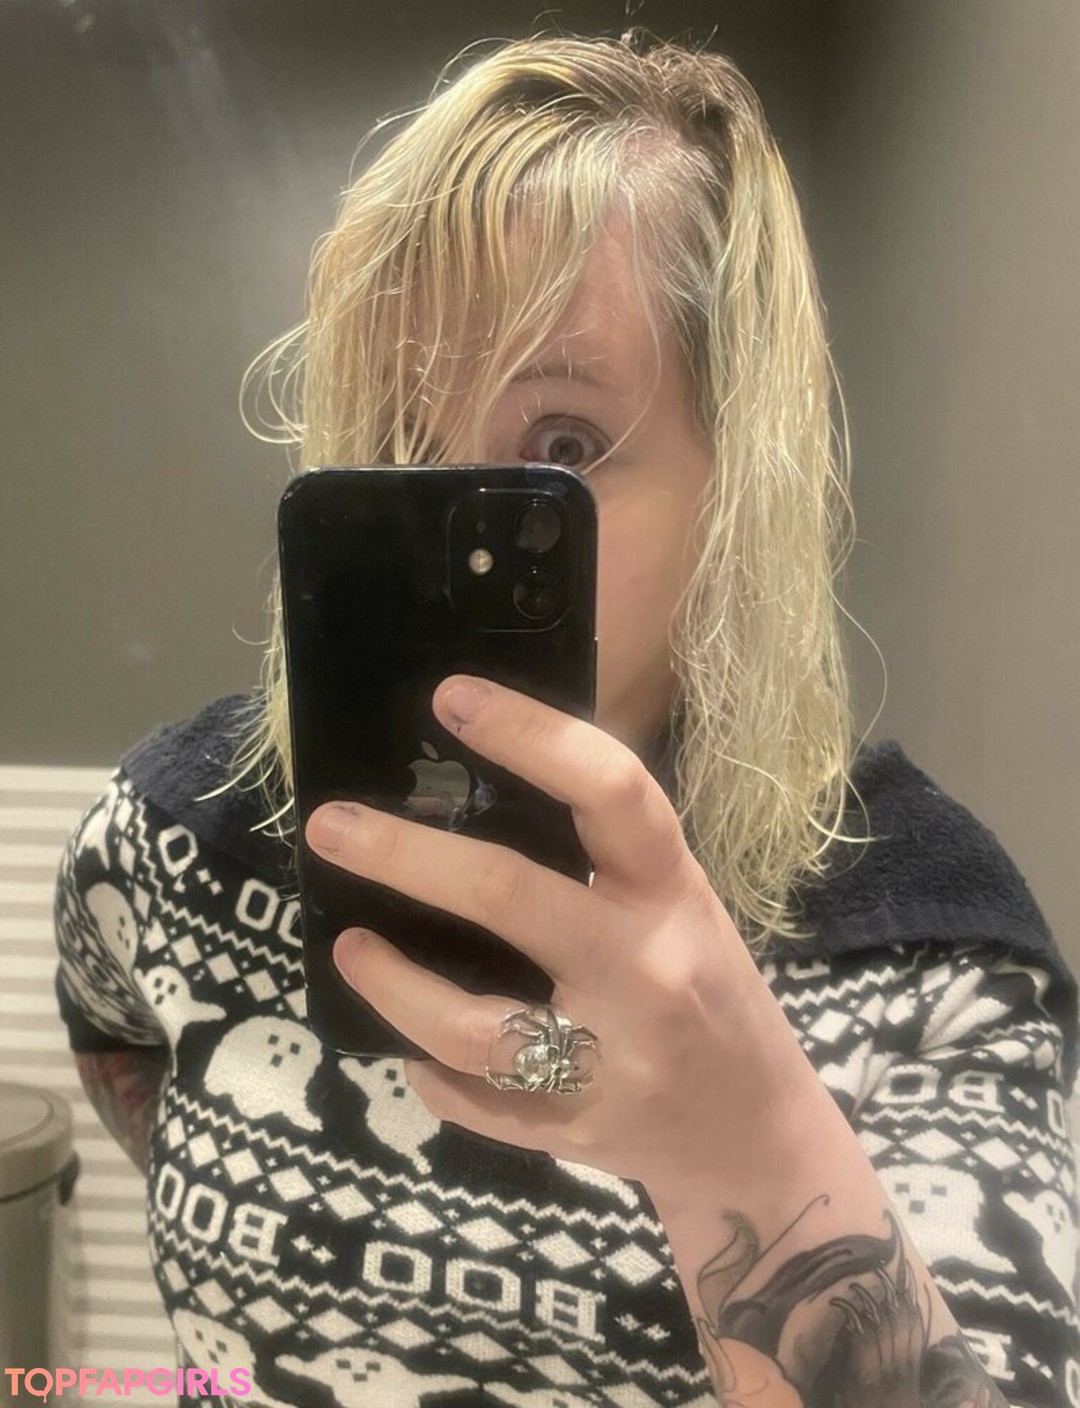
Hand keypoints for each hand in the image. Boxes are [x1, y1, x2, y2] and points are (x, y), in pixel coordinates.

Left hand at [305, 675, 806, 1201]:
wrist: (756, 1135)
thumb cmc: (711, 993)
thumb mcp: (680, 906)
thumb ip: (605, 860)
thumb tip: (477, 790)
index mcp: (674, 893)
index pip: (610, 790)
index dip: (530, 733)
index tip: (451, 697)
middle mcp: (644, 968)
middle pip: (508, 894)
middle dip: (403, 854)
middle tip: (330, 826)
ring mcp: (611, 1060)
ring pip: (473, 1023)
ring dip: (391, 984)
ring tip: (348, 947)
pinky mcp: (574, 1132)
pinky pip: (474, 1101)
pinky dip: (428, 1069)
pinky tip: (408, 1046)